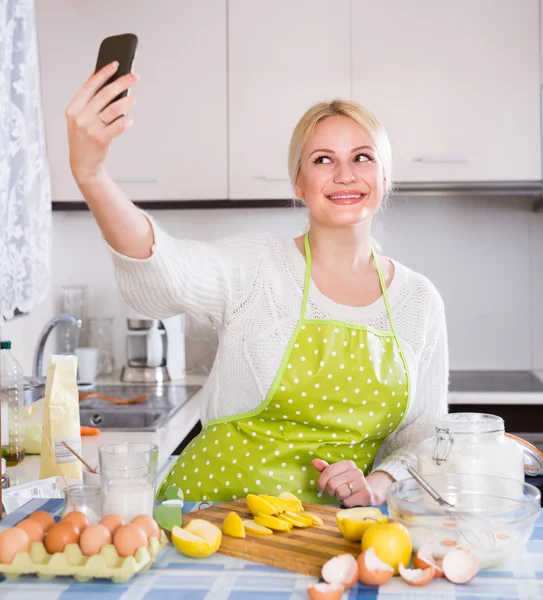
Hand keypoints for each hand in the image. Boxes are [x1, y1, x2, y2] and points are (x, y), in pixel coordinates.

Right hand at [65, 61, 138, 183]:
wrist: (83, 165)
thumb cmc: (85, 139)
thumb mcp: (80, 119)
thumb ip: (89, 102)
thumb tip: (106, 80)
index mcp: (73, 108)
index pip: (90, 86)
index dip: (104, 73)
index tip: (116, 64)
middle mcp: (80, 117)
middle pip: (104, 95)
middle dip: (121, 83)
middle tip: (134, 76)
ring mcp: (90, 129)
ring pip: (113, 109)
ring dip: (126, 102)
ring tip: (133, 99)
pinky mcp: (100, 140)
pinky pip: (118, 126)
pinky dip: (126, 121)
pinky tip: (130, 119)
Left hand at [312, 459, 393, 506]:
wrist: (368, 494)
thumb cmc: (347, 484)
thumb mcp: (336, 475)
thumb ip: (325, 469)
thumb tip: (314, 462)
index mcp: (348, 464)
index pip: (328, 471)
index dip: (321, 482)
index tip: (320, 488)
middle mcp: (357, 471)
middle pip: (332, 483)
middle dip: (330, 491)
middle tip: (334, 493)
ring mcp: (362, 483)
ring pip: (339, 492)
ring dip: (338, 497)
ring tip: (343, 495)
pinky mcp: (365, 495)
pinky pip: (347, 502)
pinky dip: (346, 503)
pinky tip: (350, 500)